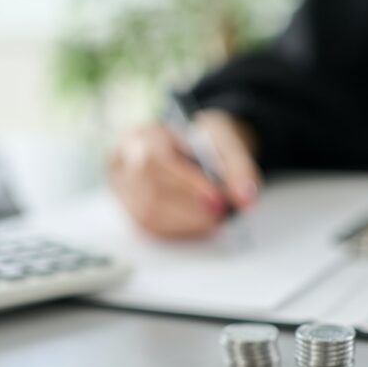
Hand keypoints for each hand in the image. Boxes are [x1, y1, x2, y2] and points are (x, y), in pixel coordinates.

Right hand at [109, 110, 260, 237]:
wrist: (193, 149)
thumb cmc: (204, 144)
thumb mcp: (225, 143)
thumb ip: (239, 168)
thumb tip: (245, 198)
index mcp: (142, 136)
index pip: (154, 162)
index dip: (185, 184)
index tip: (217, 198)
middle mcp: (122, 162)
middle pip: (148, 192)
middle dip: (189, 208)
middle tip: (220, 213)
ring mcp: (123, 190)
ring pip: (148, 215)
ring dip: (187, 223)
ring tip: (214, 219)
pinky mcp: (131, 211)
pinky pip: (151, 229)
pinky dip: (181, 230)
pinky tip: (201, 224)